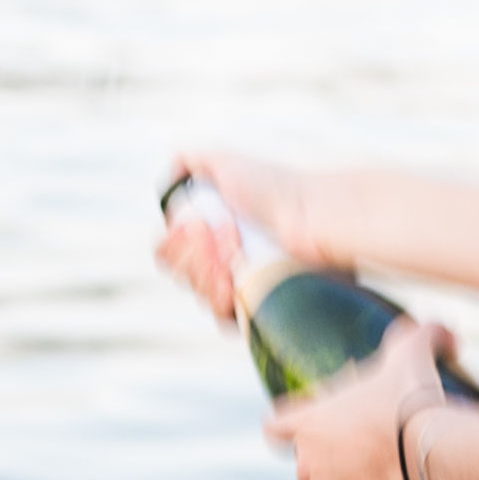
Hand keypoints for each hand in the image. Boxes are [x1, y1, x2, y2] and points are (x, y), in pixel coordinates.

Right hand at [152, 144, 320, 320]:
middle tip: (229, 233)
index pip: (166, 250)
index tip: (199, 225)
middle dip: (197, 254)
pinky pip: (222, 318)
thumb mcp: (223, 161)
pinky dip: (221, 299)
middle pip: (179, 273)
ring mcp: (237, 283)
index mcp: (205, 230)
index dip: (176, 241)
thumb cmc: (273, 186)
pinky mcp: (257, 307)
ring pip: (198, 295)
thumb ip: (187, 162)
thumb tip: (169, 179)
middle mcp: (218, 258)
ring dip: (210, 273)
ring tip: (238, 253)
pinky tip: (233, 282)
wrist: (312, 213)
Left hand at [259, 317, 452, 479]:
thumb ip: (420, 336)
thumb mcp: (411, 353)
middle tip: (363, 462)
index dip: (288, 430)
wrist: (433, 454)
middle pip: (303, 474)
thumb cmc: (412, 400)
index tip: (308, 431)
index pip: (274, 429)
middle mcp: (311, 466)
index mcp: (308, 425)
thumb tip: (446, 332)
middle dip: (326, 470)